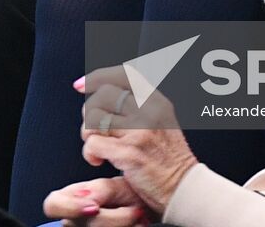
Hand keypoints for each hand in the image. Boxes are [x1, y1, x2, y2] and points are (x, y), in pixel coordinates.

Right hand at [44, 176, 147, 226]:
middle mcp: (77, 219)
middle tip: (132, 210)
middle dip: (109, 219)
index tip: (94, 206)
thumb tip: (87, 197)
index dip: (68, 207)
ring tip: (138, 216)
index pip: (53, 204)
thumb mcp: (118, 186)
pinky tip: (137, 224)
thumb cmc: (133, 196)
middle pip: (76, 224)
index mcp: (74, 199)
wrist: (153, 207)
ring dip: (122, 224)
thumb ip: (99, 189)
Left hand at [75, 67, 197, 214]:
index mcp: (156, 101)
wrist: (184, 188)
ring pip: (94, 118)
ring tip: (96, 146)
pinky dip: (89, 153)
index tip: (80, 84)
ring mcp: (140, 132)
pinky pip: (93, 144)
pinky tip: (98, 160)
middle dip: (89, 112)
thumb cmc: (168, 160)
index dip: (97, 76)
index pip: (124, 75)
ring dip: (87, 133)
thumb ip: (139, 106)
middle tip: (93, 130)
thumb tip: (102, 94)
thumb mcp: (162, 121)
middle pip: (103, 95)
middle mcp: (149, 112)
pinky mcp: (129, 154)